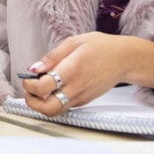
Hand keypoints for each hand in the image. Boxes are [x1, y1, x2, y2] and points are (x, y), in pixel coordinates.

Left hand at [21, 32, 153, 116]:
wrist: (125, 59)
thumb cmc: (101, 48)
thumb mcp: (74, 42)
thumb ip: (52, 57)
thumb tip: (34, 68)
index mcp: (72, 70)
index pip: (44, 88)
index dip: (29, 85)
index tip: (27, 78)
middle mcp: (77, 88)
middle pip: (48, 109)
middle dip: (32, 102)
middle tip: (30, 90)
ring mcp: (81, 97)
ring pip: (56, 111)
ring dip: (42, 103)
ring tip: (40, 88)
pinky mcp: (84, 101)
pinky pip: (64, 106)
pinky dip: (53, 100)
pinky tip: (54, 87)